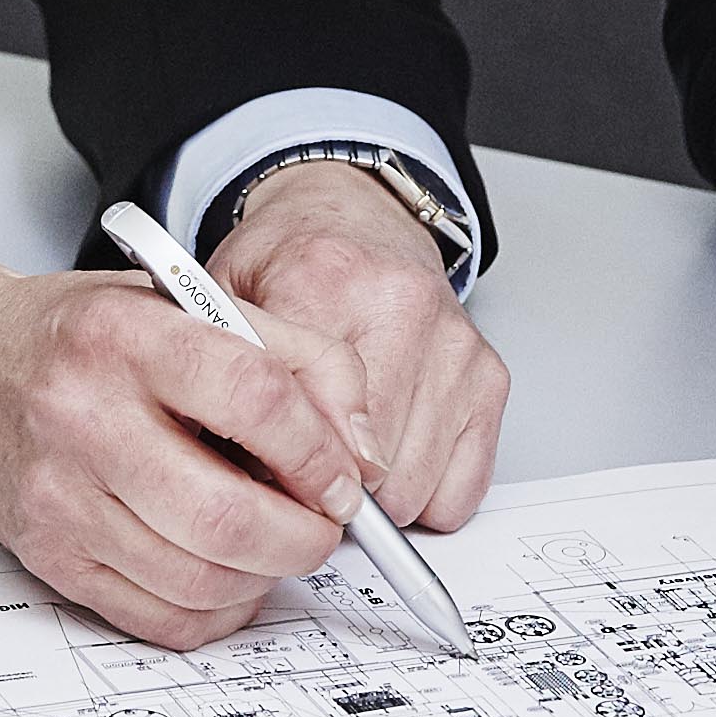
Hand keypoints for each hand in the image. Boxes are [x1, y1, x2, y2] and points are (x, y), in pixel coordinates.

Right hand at [0, 236, 385, 649]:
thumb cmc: (85, 335)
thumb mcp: (193, 304)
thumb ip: (298, 359)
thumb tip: (364, 455)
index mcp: (126, 336)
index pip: (255, 399)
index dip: (321, 453)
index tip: (344, 477)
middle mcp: (82, 416)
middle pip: (227, 516)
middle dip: (304, 538)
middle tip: (322, 525)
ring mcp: (60, 496)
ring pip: (200, 578)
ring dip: (265, 576)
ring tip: (274, 541)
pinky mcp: (50, 556)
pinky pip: (160, 618)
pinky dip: (217, 608)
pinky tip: (225, 570)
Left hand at [211, 161, 505, 535]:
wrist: (356, 217)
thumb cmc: (290, 263)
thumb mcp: (225, 296)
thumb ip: (224, 370)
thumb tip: (234, 465)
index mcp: (325, 281)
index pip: (314, 419)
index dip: (286, 470)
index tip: (271, 477)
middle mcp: (403, 307)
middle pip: (369, 468)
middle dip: (330, 490)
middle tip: (304, 469)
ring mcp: (455, 346)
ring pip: (416, 489)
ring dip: (378, 499)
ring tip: (347, 459)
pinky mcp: (491, 377)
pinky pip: (463, 488)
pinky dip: (428, 496)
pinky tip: (396, 460)